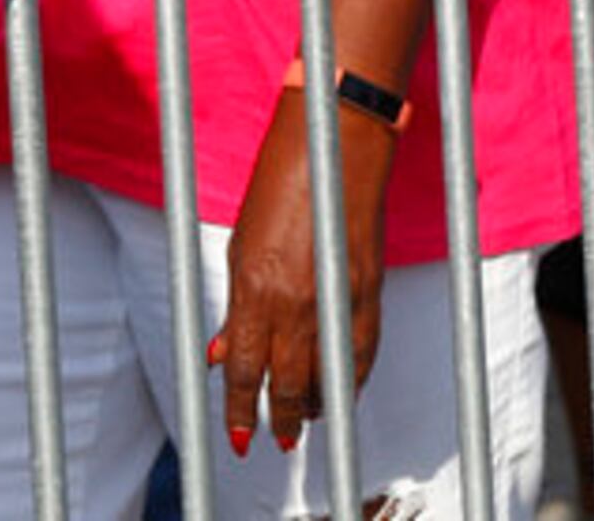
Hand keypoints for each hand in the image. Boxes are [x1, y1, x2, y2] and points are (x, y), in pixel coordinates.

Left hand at [210, 91, 393, 458]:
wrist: (333, 153)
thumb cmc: (277, 190)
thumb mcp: (240, 248)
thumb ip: (235, 307)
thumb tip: (223, 354)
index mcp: (256, 290)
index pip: (246, 370)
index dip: (240, 410)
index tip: (238, 437)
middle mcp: (297, 303)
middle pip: (287, 384)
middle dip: (279, 419)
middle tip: (275, 441)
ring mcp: (338, 302)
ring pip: (327, 377)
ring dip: (314, 405)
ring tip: (303, 421)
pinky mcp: (371, 296)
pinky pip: (360, 356)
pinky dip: (348, 380)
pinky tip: (338, 391)